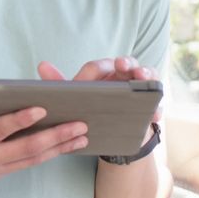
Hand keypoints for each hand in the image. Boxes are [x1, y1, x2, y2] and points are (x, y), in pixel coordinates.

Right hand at [0, 107, 88, 197]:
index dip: (18, 120)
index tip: (39, 108)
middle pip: (26, 149)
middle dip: (55, 137)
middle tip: (80, 125)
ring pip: (32, 159)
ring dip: (59, 147)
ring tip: (82, 136)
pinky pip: (26, 163)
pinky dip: (47, 155)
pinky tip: (61, 148)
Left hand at [38, 57, 161, 122]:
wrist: (109, 134)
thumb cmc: (90, 109)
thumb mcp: (75, 99)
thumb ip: (60, 84)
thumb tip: (42, 65)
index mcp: (101, 73)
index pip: (100, 65)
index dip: (103, 66)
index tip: (110, 66)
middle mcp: (121, 76)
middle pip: (127, 64)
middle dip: (128, 63)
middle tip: (126, 67)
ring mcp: (138, 89)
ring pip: (146, 77)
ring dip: (147, 76)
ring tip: (144, 79)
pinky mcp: (149, 106)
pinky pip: (155, 104)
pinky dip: (156, 108)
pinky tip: (154, 114)